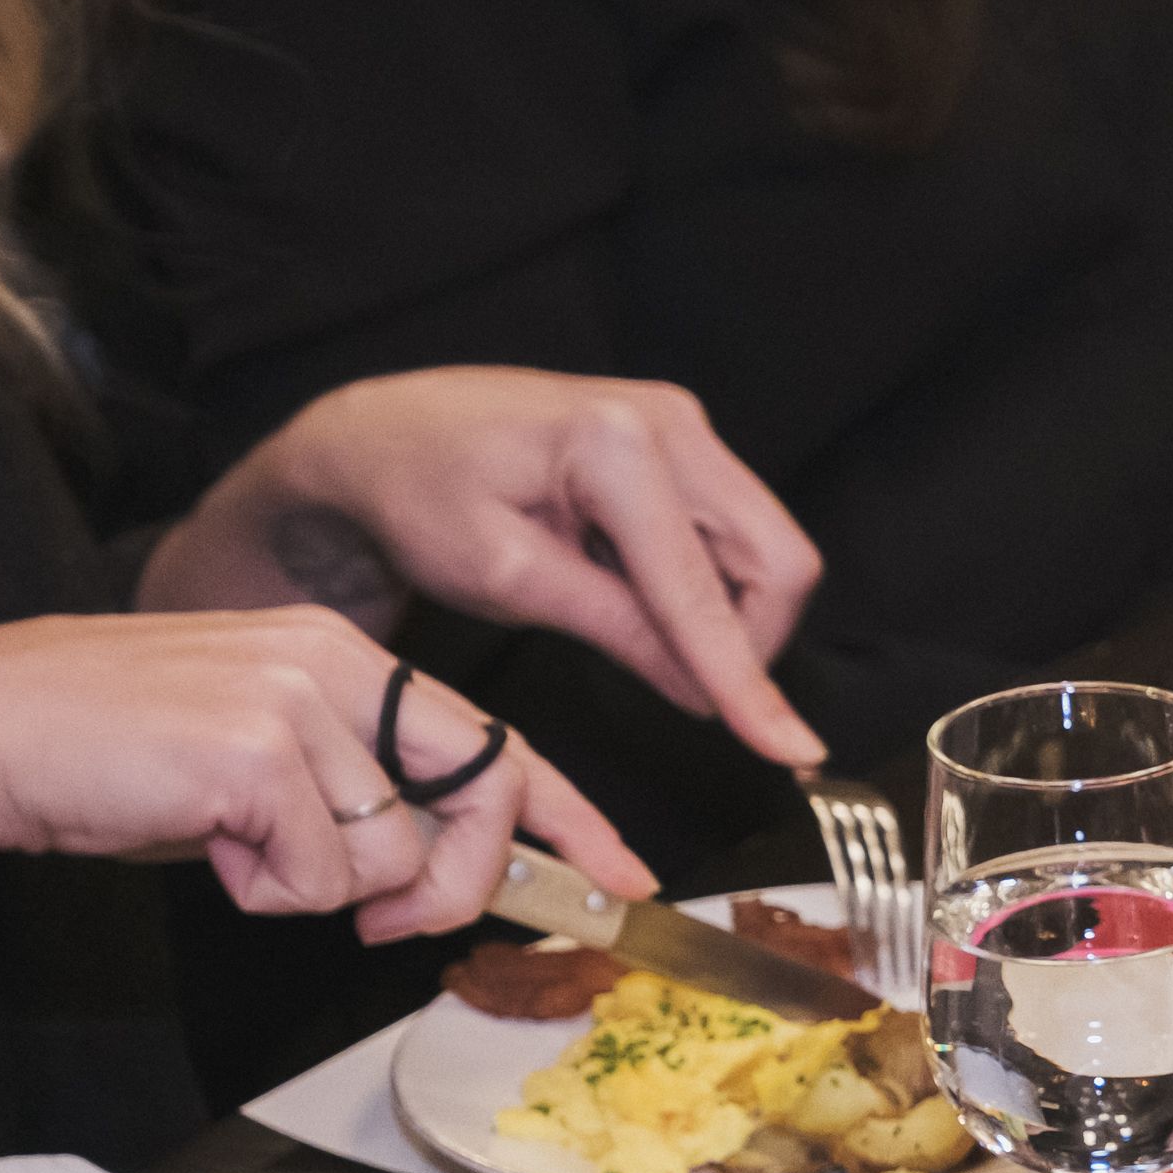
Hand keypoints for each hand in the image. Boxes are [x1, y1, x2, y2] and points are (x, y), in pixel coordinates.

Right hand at [0, 608, 650, 943]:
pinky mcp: (257, 752)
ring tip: (230, 846)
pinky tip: (203, 846)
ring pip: (391, 856)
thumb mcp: (259, 766)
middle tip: (385, 927)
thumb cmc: (109, 757)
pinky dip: (265, 893)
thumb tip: (430, 879)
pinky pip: (322, 877)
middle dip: (455, 887)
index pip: (497, 736)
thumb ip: (354, 796)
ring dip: (317, 891)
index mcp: (343, 657)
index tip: (624, 879)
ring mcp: (298, 701)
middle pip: (478, 796)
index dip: (570, 818)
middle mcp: (335, 664)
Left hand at [168, 370, 828, 768]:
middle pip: (777, 561)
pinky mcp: (678, 440)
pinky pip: (732, 532)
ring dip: (723, 612)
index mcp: (617, 447)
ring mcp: (680, 424)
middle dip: (747, 642)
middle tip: (683, 687)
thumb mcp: (508, 580)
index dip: (747, 681)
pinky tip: (629, 588)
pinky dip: (703, 583)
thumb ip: (619, 630)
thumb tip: (706, 694)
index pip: (707, 591)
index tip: (792, 751)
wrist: (380, 435)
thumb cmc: (417, 495)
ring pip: (765, 550)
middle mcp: (668, 420)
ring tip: (623, 618)